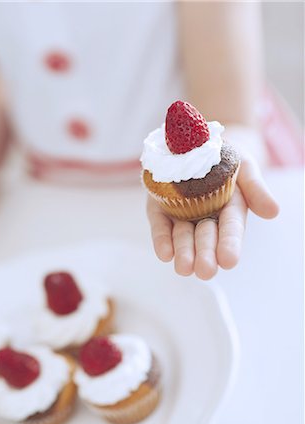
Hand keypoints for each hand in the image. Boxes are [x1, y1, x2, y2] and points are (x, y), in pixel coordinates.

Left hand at [147, 154, 278, 279]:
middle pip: (206, 237)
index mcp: (230, 209)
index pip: (231, 229)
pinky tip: (164, 254)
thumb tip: (273, 212)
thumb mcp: (245, 167)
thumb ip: (255, 188)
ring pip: (182, 236)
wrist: (196, 142)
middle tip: (205, 271)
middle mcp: (206, 216)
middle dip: (205, 254)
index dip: (230, 244)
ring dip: (183, 252)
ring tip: (183, 268)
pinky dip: (161, 239)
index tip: (229, 260)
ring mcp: (181, 214)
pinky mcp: (160, 209)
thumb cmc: (226, 156)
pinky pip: (160, 225)